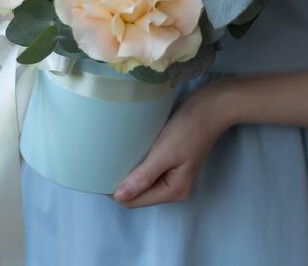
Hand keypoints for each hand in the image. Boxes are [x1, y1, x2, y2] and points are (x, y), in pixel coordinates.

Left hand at [113, 83, 233, 207]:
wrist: (209, 107)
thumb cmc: (188, 128)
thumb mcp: (164, 153)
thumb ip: (143, 176)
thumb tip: (119, 197)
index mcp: (173, 191)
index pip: (135, 201)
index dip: (116, 191)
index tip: (98, 174)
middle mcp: (173, 187)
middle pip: (138, 193)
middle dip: (122, 183)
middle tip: (103, 164)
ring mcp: (173, 174)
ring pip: (142, 181)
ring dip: (129, 172)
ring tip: (113, 158)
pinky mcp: (171, 160)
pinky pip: (148, 168)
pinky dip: (137, 163)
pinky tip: (129, 152)